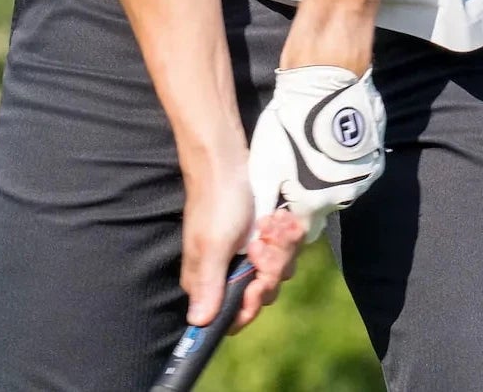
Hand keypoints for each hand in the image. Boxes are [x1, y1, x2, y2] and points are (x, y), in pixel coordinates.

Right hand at [180, 152, 301, 330]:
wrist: (226, 159)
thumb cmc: (217, 200)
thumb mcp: (213, 243)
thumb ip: (209, 283)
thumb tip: (198, 323)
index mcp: (209, 281)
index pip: (236, 315)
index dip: (251, 303)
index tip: (257, 282)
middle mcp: (228, 272)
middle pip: (263, 293)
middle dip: (270, 268)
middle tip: (261, 242)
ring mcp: (247, 255)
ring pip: (278, 270)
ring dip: (279, 247)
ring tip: (268, 223)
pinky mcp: (262, 238)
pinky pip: (284, 250)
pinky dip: (284, 235)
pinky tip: (277, 218)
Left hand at [247, 65, 386, 240]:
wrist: (324, 83)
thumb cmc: (289, 123)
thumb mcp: (265, 164)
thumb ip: (265, 202)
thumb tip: (258, 227)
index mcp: (314, 203)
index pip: (302, 230)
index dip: (289, 220)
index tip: (282, 203)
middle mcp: (343, 198)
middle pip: (323, 210)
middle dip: (309, 199)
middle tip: (297, 172)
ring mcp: (363, 180)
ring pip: (340, 191)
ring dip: (328, 181)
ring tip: (314, 154)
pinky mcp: (375, 161)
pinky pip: (357, 174)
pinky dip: (344, 166)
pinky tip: (333, 147)